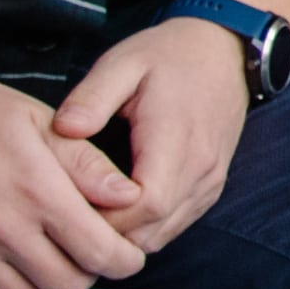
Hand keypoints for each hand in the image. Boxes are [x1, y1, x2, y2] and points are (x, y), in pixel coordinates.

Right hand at [0, 61, 151, 288]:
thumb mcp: (38, 120)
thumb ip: (86, 164)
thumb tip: (130, 196)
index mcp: (36, 191)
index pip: (100, 254)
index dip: (125, 261)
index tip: (128, 254)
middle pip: (66, 288)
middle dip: (87, 274)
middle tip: (86, 252)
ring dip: (42, 284)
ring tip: (45, 253)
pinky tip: (4, 258)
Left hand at [52, 19, 256, 253]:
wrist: (225, 51)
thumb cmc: (169, 56)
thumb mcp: (123, 62)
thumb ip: (92, 97)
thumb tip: (63, 129)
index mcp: (176, 138)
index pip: (145, 204)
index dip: (104, 217)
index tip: (66, 205)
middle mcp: (200, 169)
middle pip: (149, 231)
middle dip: (105, 234)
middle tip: (64, 217)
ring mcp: (209, 183)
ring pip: (160, 237)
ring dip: (122, 236)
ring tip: (85, 215)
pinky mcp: (210, 189)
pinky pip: (172, 227)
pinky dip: (142, 229)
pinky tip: (115, 210)